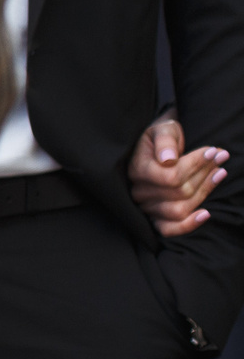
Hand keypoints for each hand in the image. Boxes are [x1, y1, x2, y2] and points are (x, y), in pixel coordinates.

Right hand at [131, 116, 226, 237]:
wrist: (157, 148)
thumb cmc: (161, 138)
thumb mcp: (162, 129)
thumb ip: (164, 140)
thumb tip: (168, 159)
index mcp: (137, 170)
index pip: (171, 177)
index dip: (196, 164)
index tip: (214, 151)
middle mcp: (139, 192)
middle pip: (180, 192)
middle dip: (204, 173)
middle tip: (221, 157)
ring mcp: (146, 207)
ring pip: (180, 209)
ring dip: (205, 192)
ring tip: (220, 174)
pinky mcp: (155, 218)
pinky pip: (168, 229)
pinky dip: (188, 225)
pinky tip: (206, 214)